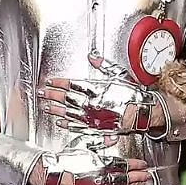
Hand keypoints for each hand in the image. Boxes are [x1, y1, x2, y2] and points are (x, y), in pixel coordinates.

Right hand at [30, 149, 152, 184]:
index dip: (135, 165)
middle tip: (147, 177)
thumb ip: (100, 144)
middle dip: (138, 177)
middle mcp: (102, 177)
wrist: (53, 175)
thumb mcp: (84, 146)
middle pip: (125, 178)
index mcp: (101, 163)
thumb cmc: (66, 160)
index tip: (143, 165)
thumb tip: (112, 138)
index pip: (124, 164)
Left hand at [40, 76, 156, 131]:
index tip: (50, 81)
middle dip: (53, 95)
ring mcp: (92, 117)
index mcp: (96, 89)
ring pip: (69, 112)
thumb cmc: (134, 95)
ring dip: (56, 109)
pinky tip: (60, 122)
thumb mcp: (119, 75)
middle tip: (43, 93)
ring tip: (47, 106)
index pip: (72, 84)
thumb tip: (93, 56)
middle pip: (67, 98)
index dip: (59, 83)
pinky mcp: (96, 128)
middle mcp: (92, 103)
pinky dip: (68, 124)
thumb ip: (104, 65)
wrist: (143, 113)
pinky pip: (78, 126)